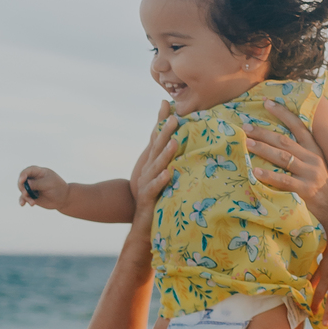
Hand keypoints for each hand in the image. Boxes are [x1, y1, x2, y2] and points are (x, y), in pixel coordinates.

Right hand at [17, 165, 68, 209]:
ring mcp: (32, 188)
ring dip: (25, 196)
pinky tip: (22, 204)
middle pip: (22, 180)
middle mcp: (33, 179)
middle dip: (22, 187)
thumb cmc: (58, 188)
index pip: (28, 171)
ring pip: (23, 190)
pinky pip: (24, 197)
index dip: (23, 174)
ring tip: (32, 203)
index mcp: (39, 172)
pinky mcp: (31, 196)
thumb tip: (26, 183)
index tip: (22, 181)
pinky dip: (23, 200)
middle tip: (26, 193)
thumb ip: (37, 183)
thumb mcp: (49, 184)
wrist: (63, 199)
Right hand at [129, 114, 179, 231]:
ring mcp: (146, 183)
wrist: (144, 225)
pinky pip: (154, 188)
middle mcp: (148, 169)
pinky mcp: (148, 198)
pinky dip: (161, 180)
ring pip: (156, 166)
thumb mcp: (165, 176)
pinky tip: (168, 174)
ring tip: (174, 142)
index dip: (161, 121)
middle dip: (165, 132)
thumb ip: (171, 160)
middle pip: (156, 148)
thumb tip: (183, 143)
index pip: (156, 138)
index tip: (167, 104)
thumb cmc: (158, 198)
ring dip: (165, 154)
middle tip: (175, 118)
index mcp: (153, 162)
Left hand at [245, 101, 327, 231]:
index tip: (267, 102)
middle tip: (245, 127)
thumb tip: (277, 143)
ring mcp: (310, 174)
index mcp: (315, 150)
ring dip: (262, 149)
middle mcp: (313, 159)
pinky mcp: (306, 190)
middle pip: (284, 141)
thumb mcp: (315, 167)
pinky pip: (284, 180)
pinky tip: (254, 171)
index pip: (298, 126)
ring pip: (282, 157)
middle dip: (263, 132)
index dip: (283, 113)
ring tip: (246, 143)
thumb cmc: (321, 188)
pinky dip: (268, 175)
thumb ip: (302, 155)